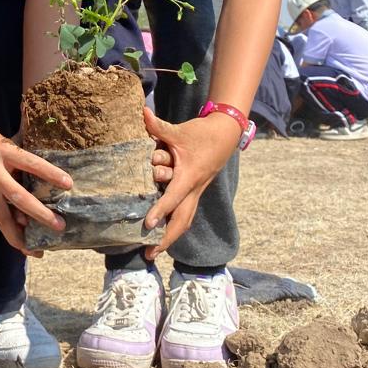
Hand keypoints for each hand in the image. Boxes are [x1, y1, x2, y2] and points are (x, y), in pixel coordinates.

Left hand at [141, 107, 239, 260]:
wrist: (225, 135)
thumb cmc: (201, 133)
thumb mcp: (179, 130)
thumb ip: (158, 126)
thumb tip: (141, 113)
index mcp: (189, 176)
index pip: (173, 197)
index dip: (160, 210)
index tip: (147, 224)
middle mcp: (194, 189)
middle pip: (182, 220)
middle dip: (167, 239)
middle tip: (150, 254)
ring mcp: (197, 193)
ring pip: (185, 220)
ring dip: (171, 237)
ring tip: (154, 251)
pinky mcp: (196, 192)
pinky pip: (186, 214)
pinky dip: (175, 226)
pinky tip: (164, 235)